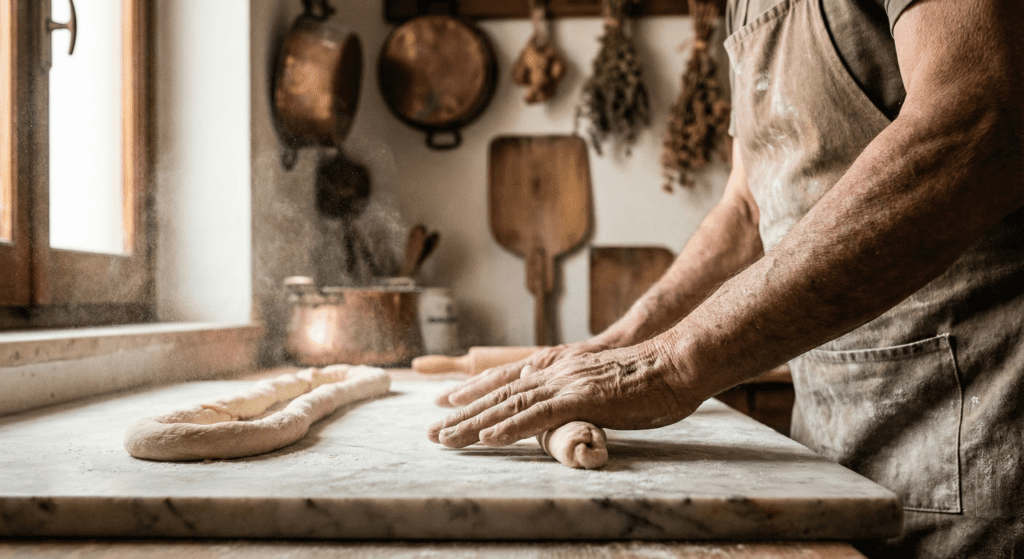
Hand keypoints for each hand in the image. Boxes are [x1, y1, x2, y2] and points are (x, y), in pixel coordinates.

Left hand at [426, 342, 702, 447]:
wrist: (677, 362)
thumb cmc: (649, 376)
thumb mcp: (604, 380)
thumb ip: (578, 388)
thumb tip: (564, 400)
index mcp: (560, 365)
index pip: (507, 378)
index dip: (475, 390)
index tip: (448, 402)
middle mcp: (555, 370)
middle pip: (499, 393)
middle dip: (462, 413)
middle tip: (433, 431)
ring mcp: (566, 382)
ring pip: (509, 405)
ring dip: (474, 424)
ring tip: (446, 440)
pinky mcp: (582, 398)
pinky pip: (538, 416)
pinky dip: (509, 427)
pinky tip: (487, 439)